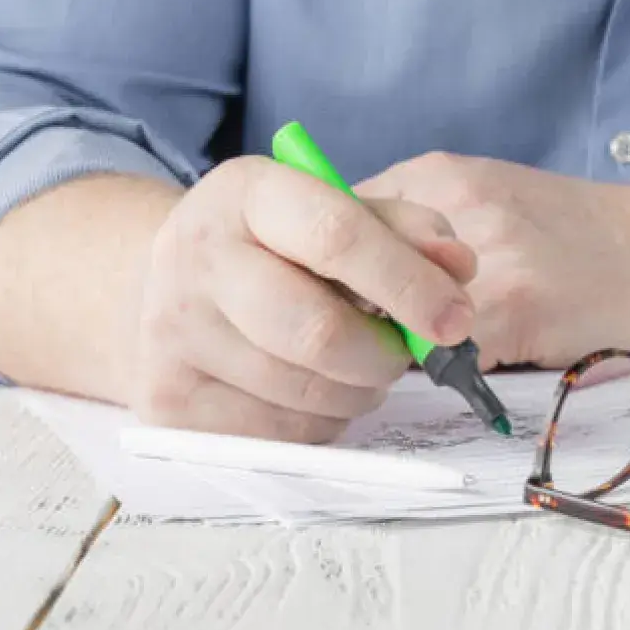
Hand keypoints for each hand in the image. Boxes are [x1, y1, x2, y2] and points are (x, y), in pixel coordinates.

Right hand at [131, 155, 477, 441]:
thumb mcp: (337, 211)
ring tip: (356, 365)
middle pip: (317, 332)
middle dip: (385, 356)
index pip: (337, 236)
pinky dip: (323, 422)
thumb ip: (407, 231)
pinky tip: (313, 389)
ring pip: (307, 394)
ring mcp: (174, 335)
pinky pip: (283, 435)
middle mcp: (196, 258)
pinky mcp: (170, 401)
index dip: (410, 284)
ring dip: (359, 391)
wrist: (173, 286)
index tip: (456, 319)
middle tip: (404, 354)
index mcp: (247, 193)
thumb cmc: (277, 247)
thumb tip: (459, 265)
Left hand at [356, 152, 629, 370]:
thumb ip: (421, 223)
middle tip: (369, 339)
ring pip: (393, 320)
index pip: (337, 223)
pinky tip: (472, 370)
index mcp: (439, 174)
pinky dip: (447, 373)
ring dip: (398, 350)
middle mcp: (452, 206)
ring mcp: (483, 258)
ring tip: (429, 358)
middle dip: (353, 315)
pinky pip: (445, 357)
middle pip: (352, 272)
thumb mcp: (493, 198)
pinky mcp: (514, 310)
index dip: (327, 273)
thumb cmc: (581, 234)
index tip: (333, 303)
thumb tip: (347, 271)